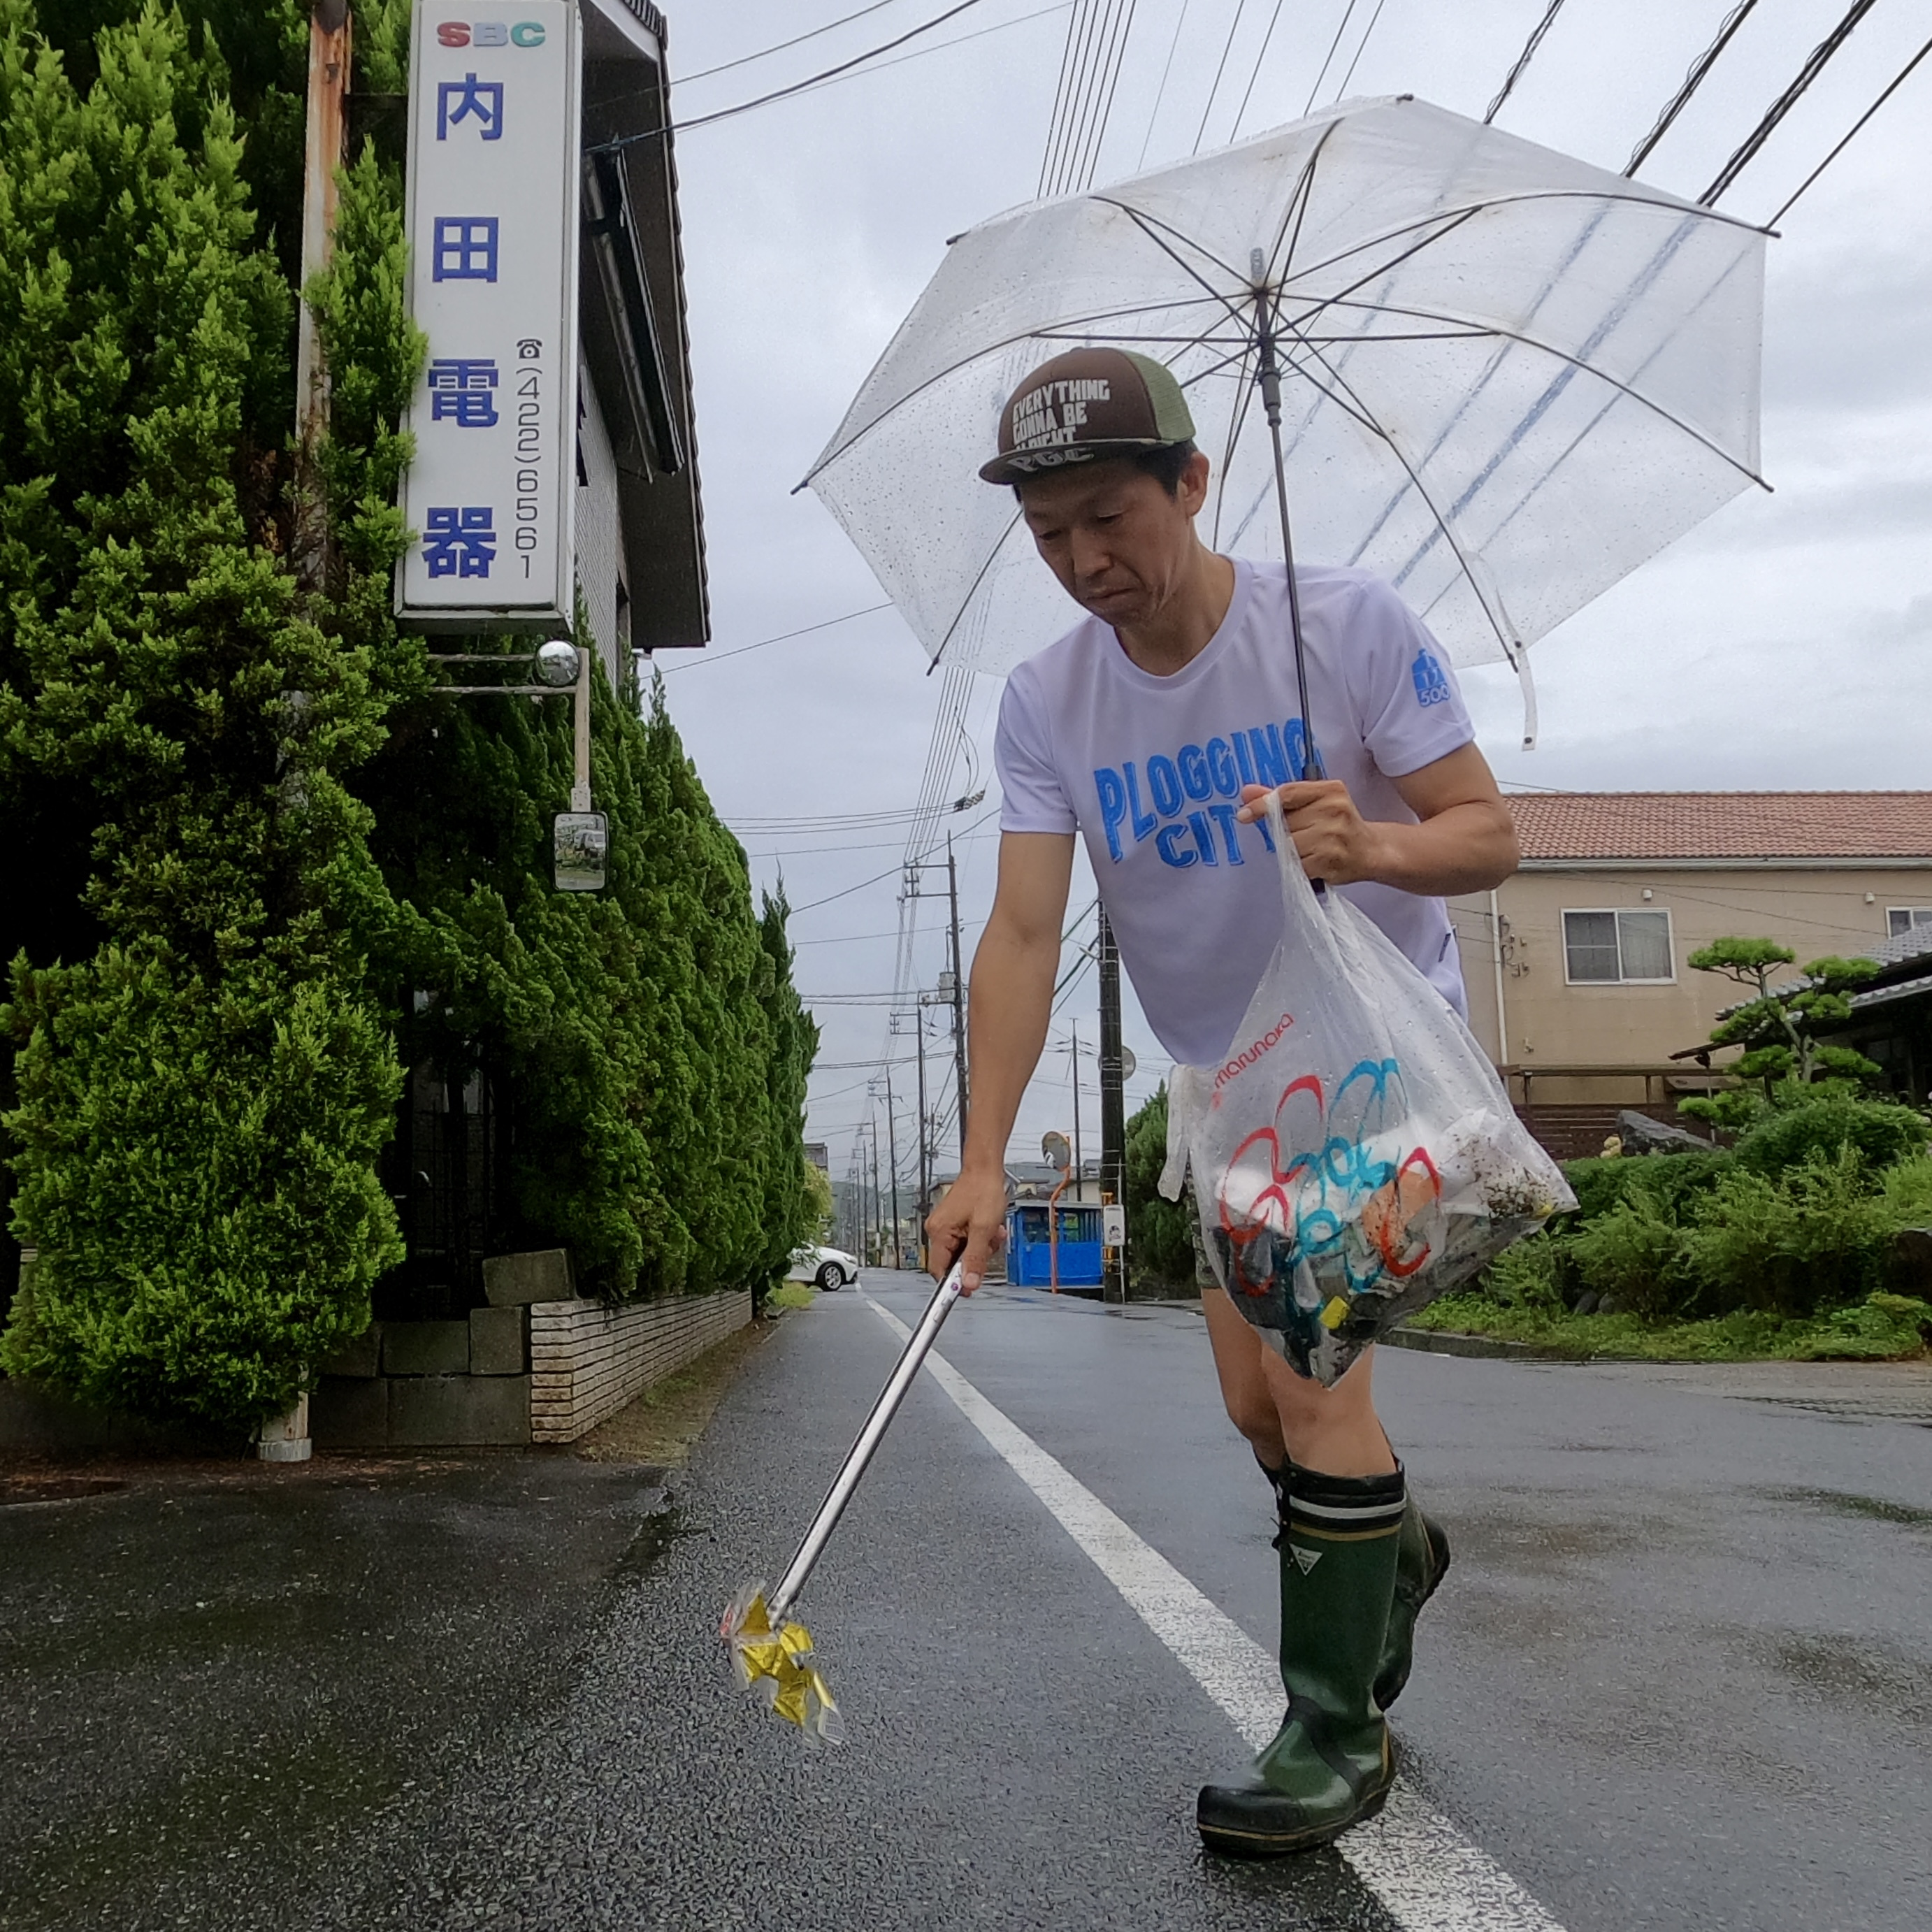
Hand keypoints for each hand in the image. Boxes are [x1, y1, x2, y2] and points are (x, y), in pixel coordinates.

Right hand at [925, 1165, 1008, 1293]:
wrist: (985, 1168)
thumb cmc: (982, 1190)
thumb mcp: (983, 1229)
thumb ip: (976, 1258)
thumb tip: (969, 1283)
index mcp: (939, 1232)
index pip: (939, 1270)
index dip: (953, 1283)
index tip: (966, 1291)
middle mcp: (937, 1229)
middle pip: (953, 1262)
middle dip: (975, 1258)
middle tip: (988, 1246)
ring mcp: (945, 1225)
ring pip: (962, 1252)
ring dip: (980, 1247)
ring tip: (991, 1232)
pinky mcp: (954, 1222)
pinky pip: (966, 1240)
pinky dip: (979, 1238)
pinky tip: (989, 1228)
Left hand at [1235, 780, 1387, 885]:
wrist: (1372, 851)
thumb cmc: (1339, 825)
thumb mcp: (1315, 804)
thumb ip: (1281, 799)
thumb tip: (1247, 792)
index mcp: (1330, 790)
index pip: (1287, 793)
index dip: (1262, 804)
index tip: (1243, 814)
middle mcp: (1335, 809)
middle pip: (1286, 822)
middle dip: (1287, 832)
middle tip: (1307, 835)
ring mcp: (1334, 835)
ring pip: (1290, 845)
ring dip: (1294, 852)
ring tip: (1314, 849)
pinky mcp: (1331, 860)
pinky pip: (1299, 865)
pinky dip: (1302, 866)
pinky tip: (1318, 861)